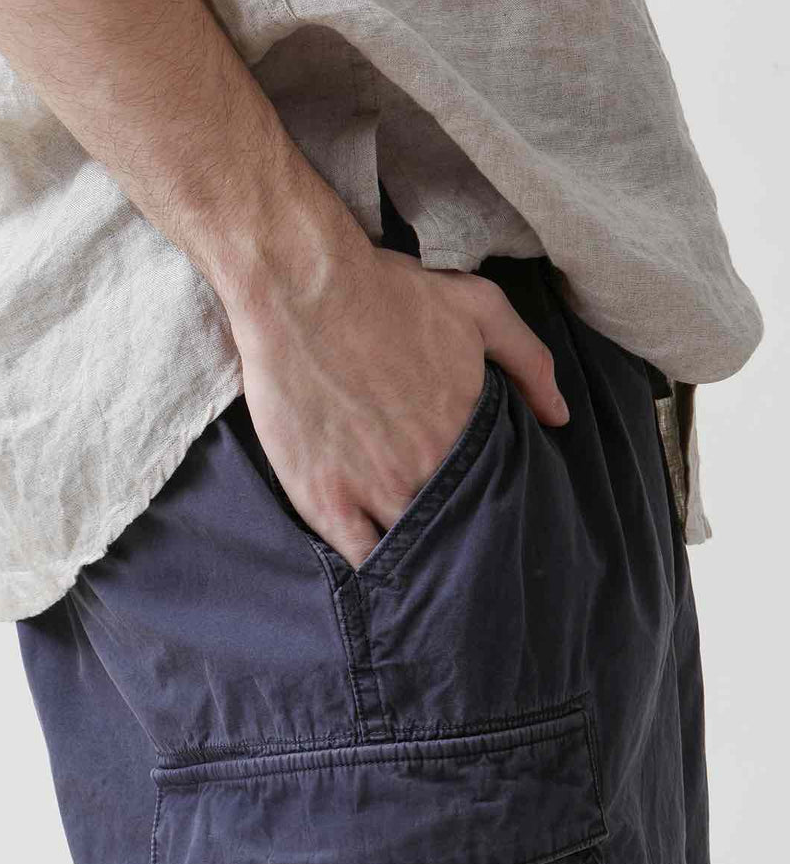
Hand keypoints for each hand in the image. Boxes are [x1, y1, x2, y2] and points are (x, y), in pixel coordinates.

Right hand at [229, 244, 568, 571]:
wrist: (304, 289)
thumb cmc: (389, 293)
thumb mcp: (479, 307)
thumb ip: (529, 360)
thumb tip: (558, 415)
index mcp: (466, 433)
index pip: (496, 492)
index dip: (495, 505)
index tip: (491, 510)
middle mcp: (427, 471)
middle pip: (457, 529)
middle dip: (463, 539)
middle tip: (462, 546)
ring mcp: (373, 490)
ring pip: (412, 550)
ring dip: (422, 561)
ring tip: (426, 570)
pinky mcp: (324, 499)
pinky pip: (357, 557)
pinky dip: (373, 570)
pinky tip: (382, 574)